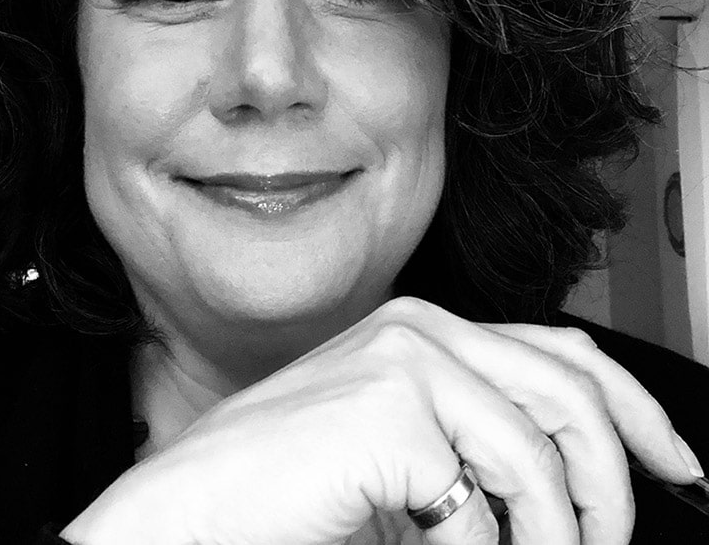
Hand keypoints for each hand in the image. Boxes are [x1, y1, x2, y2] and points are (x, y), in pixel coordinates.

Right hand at [60, 297, 699, 544]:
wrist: (191, 510)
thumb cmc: (289, 490)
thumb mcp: (411, 459)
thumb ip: (478, 447)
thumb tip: (574, 488)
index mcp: (425, 329)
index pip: (561, 349)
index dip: (634, 405)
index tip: (675, 462)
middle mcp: (422, 327)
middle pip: (572, 391)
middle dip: (612, 484)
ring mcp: (406, 358)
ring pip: (543, 456)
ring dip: (557, 536)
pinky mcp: (391, 406)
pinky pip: (483, 508)